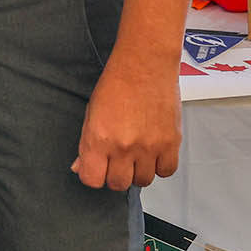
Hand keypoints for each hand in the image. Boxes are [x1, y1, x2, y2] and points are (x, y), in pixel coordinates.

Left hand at [72, 56, 180, 190]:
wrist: (145, 66)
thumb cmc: (116, 85)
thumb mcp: (91, 113)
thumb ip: (86, 144)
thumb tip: (79, 167)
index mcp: (99, 138)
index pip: (92, 179)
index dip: (93, 176)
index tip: (96, 169)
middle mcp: (124, 146)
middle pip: (118, 184)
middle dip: (115, 175)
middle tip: (116, 160)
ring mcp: (149, 147)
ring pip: (143, 181)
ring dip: (138, 171)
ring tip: (136, 153)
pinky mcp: (171, 143)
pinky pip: (166, 171)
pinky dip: (159, 166)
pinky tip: (153, 152)